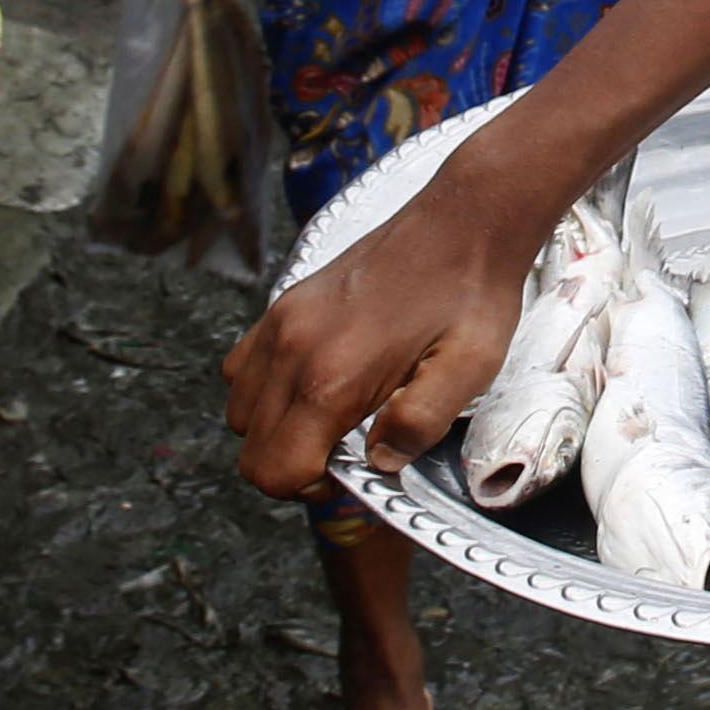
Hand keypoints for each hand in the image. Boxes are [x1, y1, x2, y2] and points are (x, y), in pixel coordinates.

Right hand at [226, 162, 550, 494]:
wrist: (462, 221)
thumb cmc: (469, 294)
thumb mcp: (467, 369)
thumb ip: (419, 424)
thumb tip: (381, 463)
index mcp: (333, 376)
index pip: (276, 469)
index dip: (309, 488)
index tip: (348, 475)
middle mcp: (293, 349)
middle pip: (251, 450)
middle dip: (291, 467)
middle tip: (342, 454)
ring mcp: (282, 322)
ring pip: (239, 411)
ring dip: (275, 431)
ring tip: (329, 421)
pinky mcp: (285, 304)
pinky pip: (242, 367)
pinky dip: (263, 391)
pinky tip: (312, 385)